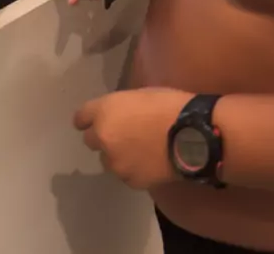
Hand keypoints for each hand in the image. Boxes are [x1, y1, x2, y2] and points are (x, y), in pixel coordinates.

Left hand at [74, 88, 189, 188]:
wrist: (192, 136)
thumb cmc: (170, 105)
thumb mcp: (143, 94)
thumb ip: (124, 106)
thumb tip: (121, 115)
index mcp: (105, 111)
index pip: (81, 117)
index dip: (88, 118)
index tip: (94, 119)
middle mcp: (103, 138)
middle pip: (91, 140)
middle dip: (104, 136)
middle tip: (124, 133)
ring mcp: (115, 162)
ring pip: (109, 159)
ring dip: (118, 154)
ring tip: (142, 149)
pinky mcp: (130, 180)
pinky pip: (126, 173)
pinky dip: (134, 168)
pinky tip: (151, 161)